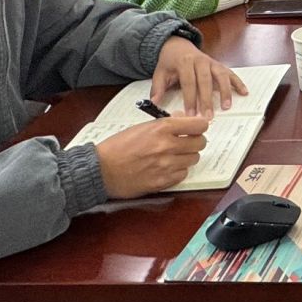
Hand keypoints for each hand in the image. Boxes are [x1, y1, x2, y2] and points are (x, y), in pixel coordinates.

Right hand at [94, 114, 209, 197]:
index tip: (197, 128)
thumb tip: (184, 119)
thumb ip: (165, 123)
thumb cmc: (117, 146)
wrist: (101, 169)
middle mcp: (167, 146)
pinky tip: (167, 168)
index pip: (198, 125)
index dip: (200, 126)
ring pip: (193, 159)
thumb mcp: (141, 127)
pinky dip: (178, 171)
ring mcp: (165, 166)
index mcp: (161, 129)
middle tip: (187, 142)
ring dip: (187, 157)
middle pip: (200, 143)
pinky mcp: (162, 182)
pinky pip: (182, 174)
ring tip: (174, 156)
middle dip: (195, 141)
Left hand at [150, 34, 248, 115]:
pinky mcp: (219, 65)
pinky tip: (244, 92)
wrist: (178, 45)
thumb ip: (158, 88)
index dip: (190, 99)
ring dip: (225, 91)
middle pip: (205, 81)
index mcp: (185, 62)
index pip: (189, 82)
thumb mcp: (160, 73)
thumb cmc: (170, 62)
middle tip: (209, 116)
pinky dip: (238, 82)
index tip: (191, 114)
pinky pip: (230, 73)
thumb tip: (155, 103)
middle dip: (207, 99)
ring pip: (220, 76)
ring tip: (226, 106)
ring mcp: (211, 62)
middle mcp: (200, 61)